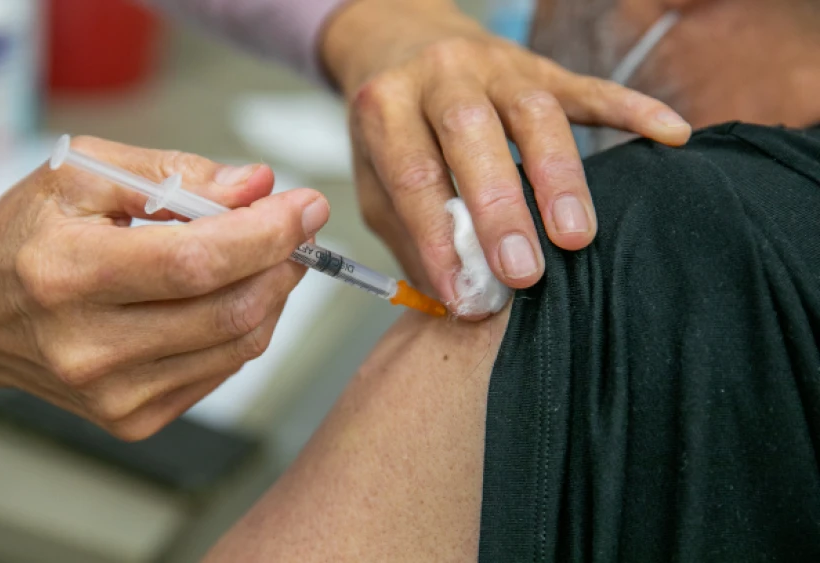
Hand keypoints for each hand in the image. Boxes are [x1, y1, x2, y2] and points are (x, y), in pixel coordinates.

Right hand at [0, 137, 329, 440]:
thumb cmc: (24, 236)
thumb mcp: (82, 174)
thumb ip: (174, 174)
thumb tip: (256, 186)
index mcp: (68, 273)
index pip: (196, 262)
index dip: (266, 234)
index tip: (306, 207)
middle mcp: (88, 346)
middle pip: (230, 311)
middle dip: (283, 263)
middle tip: (293, 230)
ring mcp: (112, 394)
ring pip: (238, 345)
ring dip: (270, 295)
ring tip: (258, 257)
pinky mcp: (131, 419)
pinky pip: (221, 372)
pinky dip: (241, 328)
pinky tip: (222, 297)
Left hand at [321, 0, 690, 311]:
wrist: (401, 43)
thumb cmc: (391, 129)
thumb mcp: (375, 180)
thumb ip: (411, 235)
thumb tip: (457, 297)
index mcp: (385, 105)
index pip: (413, 175)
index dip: (438, 241)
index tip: (464, 297)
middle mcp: (440, 76)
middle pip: (471, 132)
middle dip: (500, 207)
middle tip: (522, 272)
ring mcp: (496, 66)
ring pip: (533, 112)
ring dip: (557, 176)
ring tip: (575, 236)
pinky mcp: (541, 67)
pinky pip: (589, 87)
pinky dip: (631, 110)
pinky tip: (669, 134)